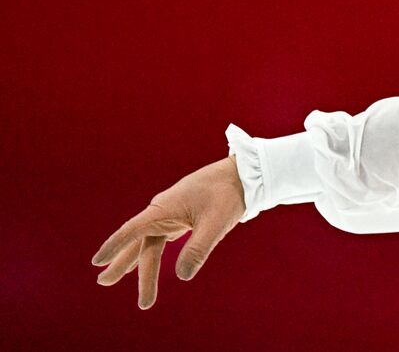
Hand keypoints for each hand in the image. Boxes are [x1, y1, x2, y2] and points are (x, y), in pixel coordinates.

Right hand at [91, 155, 246, 309]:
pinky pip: (159, 238)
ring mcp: (170, 213)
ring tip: (111, 277)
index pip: (132, 231)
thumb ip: (198, 249)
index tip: (96, 262)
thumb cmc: (228, 195)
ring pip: (148, 242)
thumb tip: (181, 277)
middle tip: (103, 283)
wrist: (243, 174)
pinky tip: (143, 263)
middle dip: (123, 265)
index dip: (114, 246)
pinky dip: (150, 252)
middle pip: (140, 243)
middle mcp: (162, 211)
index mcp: (164, 209)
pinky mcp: (181, 216)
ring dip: (133, 261)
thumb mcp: (215, 224)